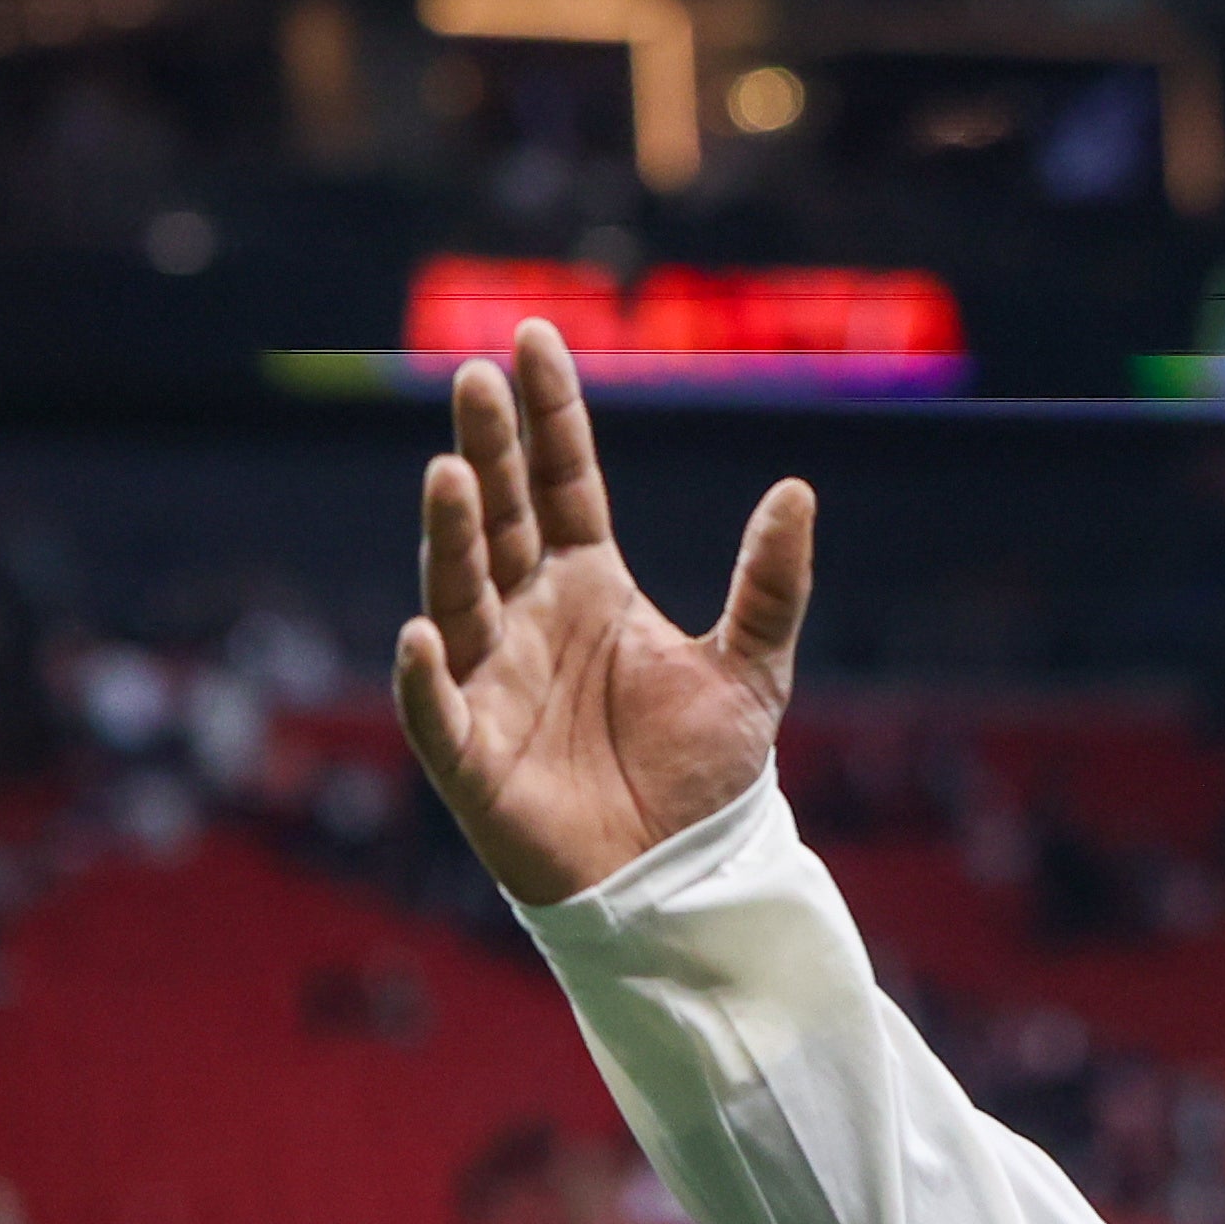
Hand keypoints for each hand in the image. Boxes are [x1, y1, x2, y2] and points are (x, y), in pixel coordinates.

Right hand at [393, 320, 814, 906]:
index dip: (548, 417)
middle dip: (489, 451)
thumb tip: (796, 490)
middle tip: (477, 380)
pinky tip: (429, 629)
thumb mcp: (754, 671)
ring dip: (453, 536)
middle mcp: (531, 619)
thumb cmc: (706, 780)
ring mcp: (494, 681)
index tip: (534, 341)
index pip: (562, 484)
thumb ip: (770, 586)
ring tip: (451, 473)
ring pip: (462, 592)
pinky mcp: (474, 757)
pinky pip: (439, 709)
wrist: (688, 882)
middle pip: (502, 518)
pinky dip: (429, 674)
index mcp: (590, 587)